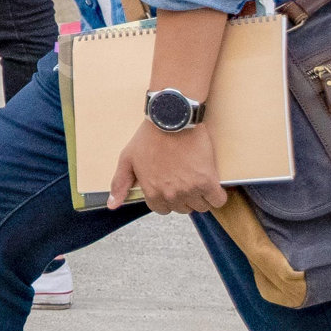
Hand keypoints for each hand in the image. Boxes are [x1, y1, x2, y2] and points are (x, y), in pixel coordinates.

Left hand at [108, 120, 226, 213]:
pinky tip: (212, 184)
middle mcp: (171, 195)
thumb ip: (120, 184)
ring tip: (196, 179)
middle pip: (183, 208)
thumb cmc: (149, 137)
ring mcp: (190, 189)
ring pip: (200, 206)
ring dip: (200, 197)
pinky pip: (217, 200)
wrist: (172, 120)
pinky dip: (217, 195)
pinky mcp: (207, 181)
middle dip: (183, 197)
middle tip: (183, 179)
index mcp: (152, 192)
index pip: (163, 210)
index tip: (171, 186)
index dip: (167, 198)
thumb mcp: (127, 159)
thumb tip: (112, 206)